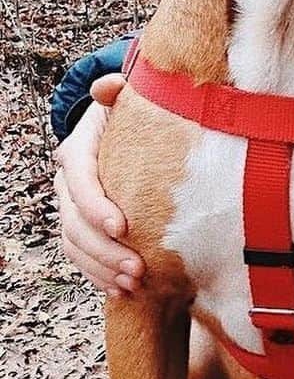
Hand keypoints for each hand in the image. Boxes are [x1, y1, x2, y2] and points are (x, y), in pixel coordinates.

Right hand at [53, 74, 144, 295]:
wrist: (124, 131)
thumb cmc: (132, 115)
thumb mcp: (128, 100)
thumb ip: (118, 92)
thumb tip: (110, 85)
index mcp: (79, 151)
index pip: (81, 181)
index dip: (97, 205)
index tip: (123, 227)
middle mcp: (69, 182)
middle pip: (76, 222)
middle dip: (105, 249)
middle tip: (138, 268)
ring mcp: (73, 208)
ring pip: (76, 245)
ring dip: (102, 268)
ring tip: (134, 284)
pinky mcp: (84, 227)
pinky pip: (82, 257)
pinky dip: (99, 276)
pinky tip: (122, 292)